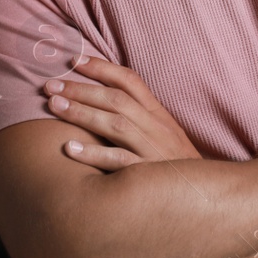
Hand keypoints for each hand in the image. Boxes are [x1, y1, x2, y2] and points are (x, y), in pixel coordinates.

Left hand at [43, 56, 203, 169]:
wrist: (207, 196)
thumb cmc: (174, 166)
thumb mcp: (163, 135)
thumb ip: (138, 118)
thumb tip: (102, 101)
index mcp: (159, 114)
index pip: (130, 80)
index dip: (102, 68)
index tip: (74, 61)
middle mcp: (157, 128)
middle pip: (117, 99)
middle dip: (81, 89)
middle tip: (50, 85)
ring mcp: (154, 150)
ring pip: (116, 125)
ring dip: (82, 113)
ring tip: (54, 106)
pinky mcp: (149, 175)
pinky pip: (120, 162)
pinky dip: (94, 154)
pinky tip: (70, 149)